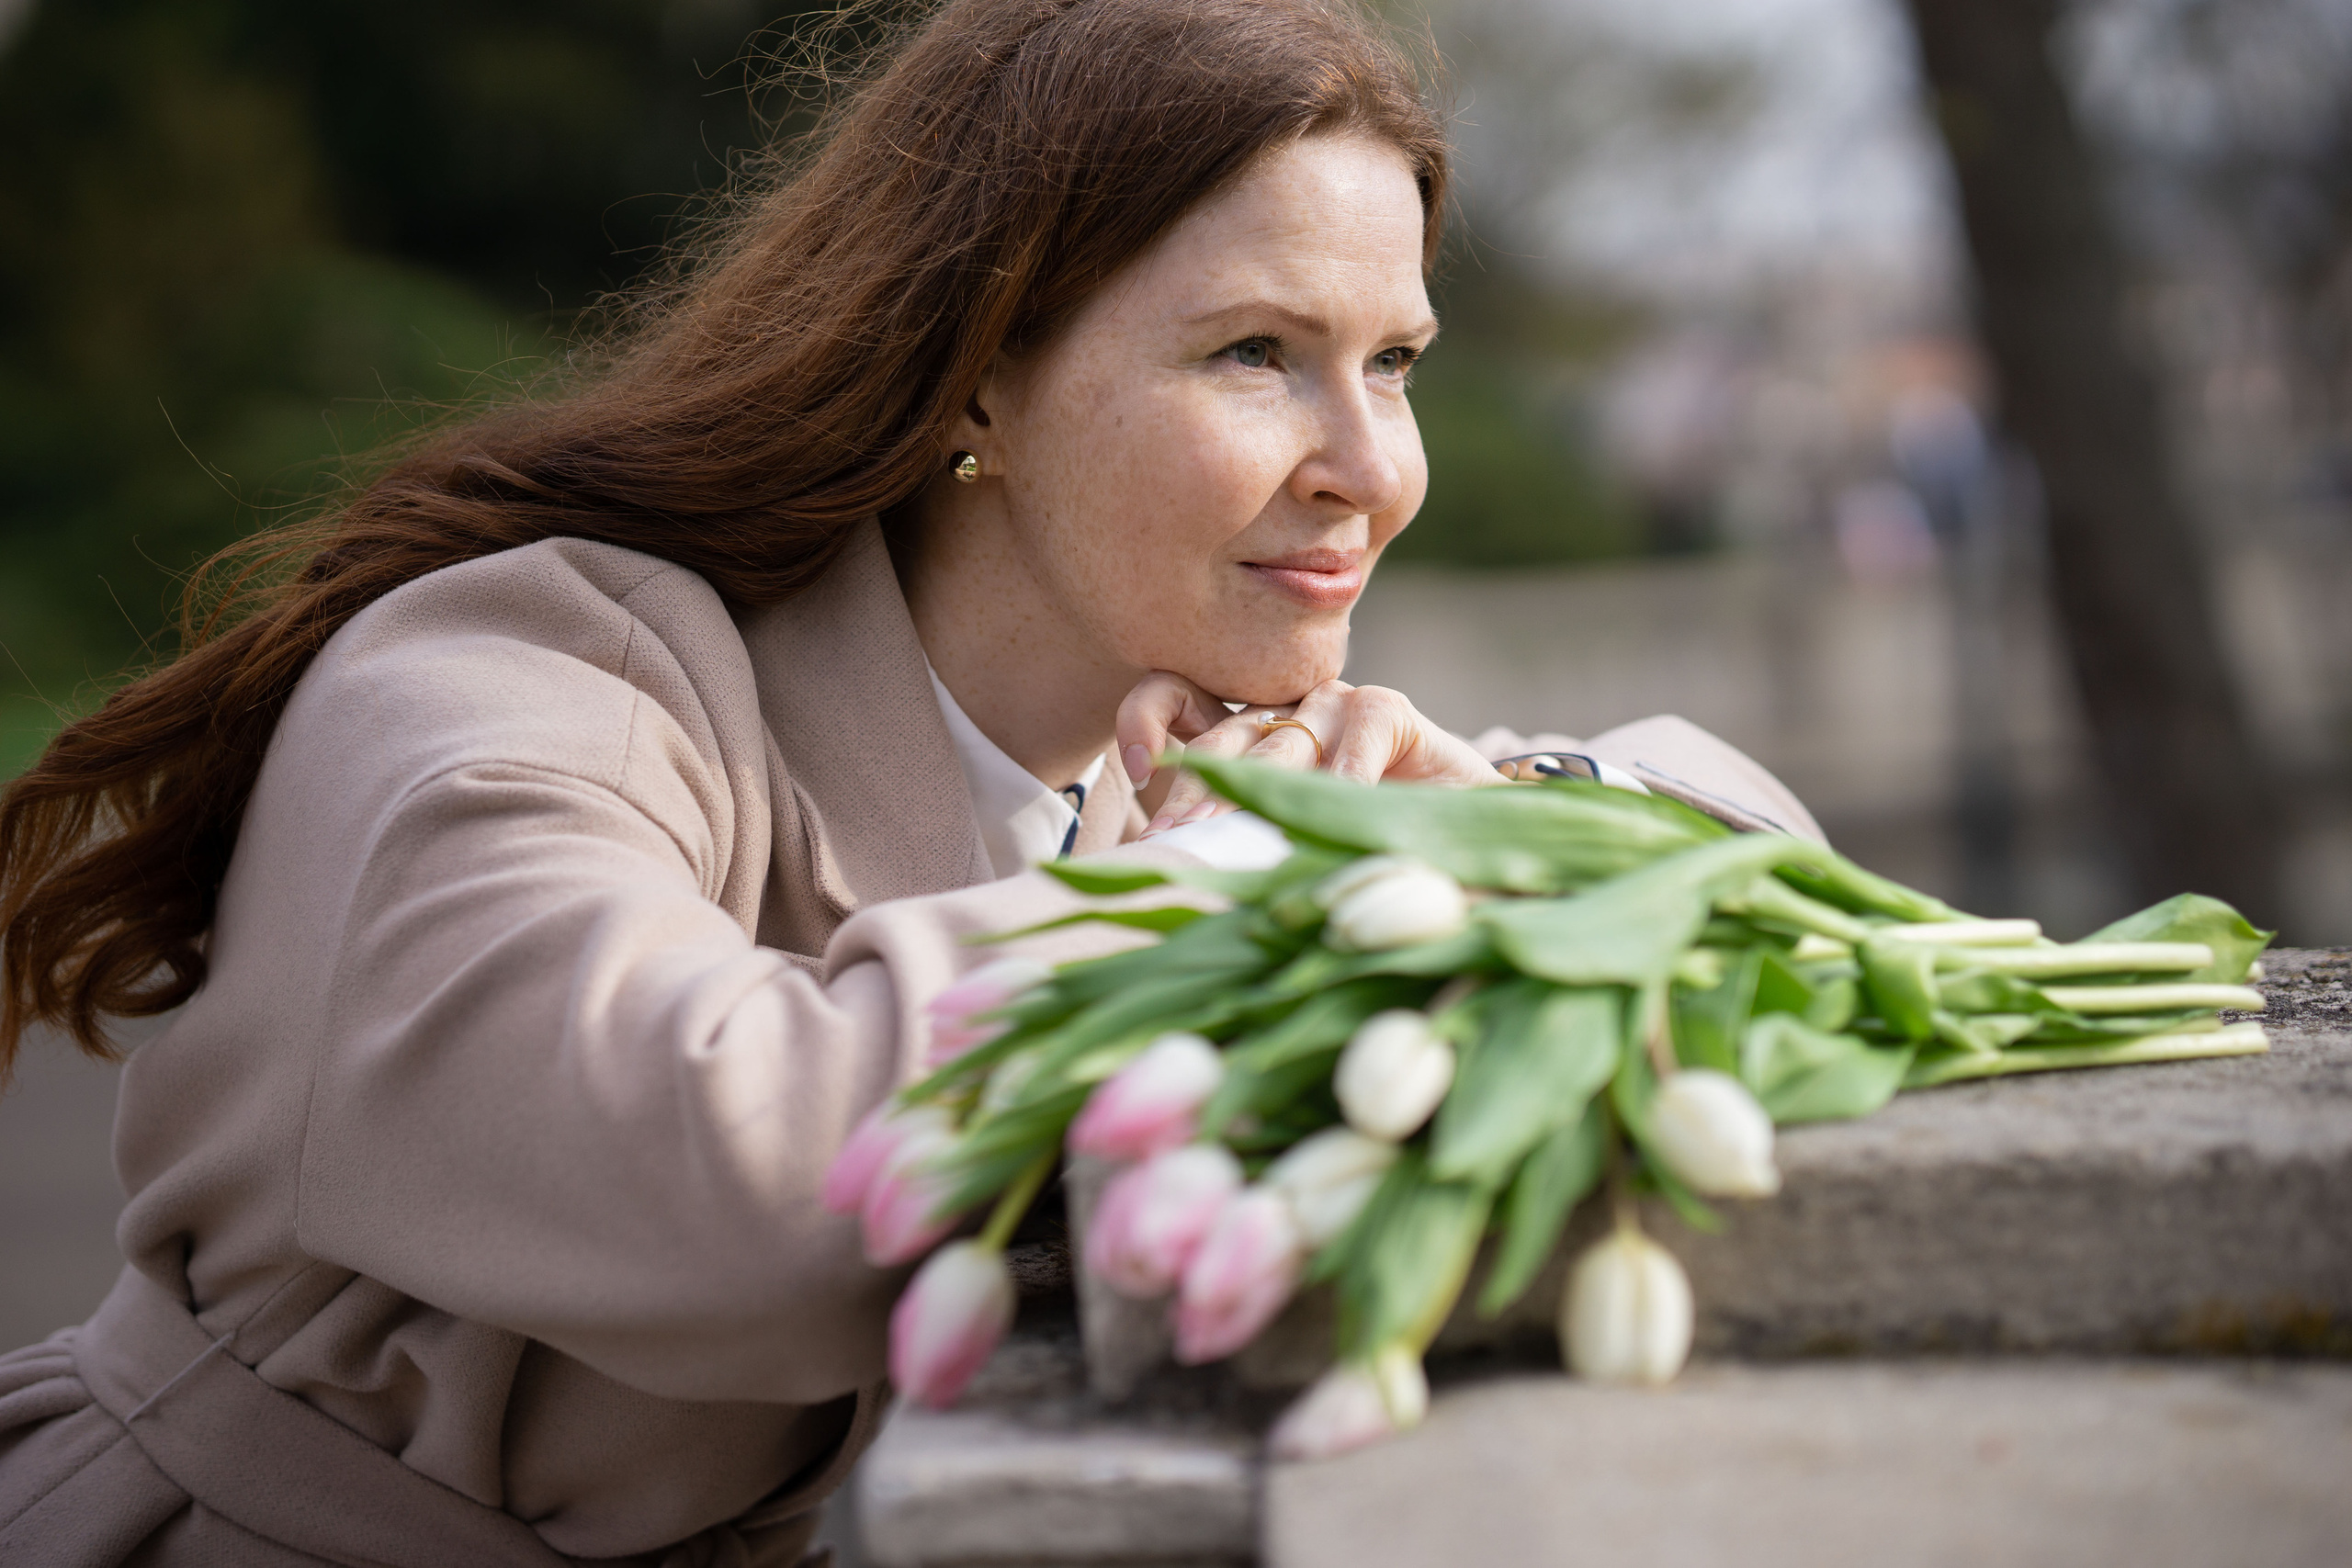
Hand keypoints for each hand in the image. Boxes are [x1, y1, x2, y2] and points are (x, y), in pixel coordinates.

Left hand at [1116, 673, 1500, 835]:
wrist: (1466, 842)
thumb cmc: (1368, 851)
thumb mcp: (1288, 853)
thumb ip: (1240, 851)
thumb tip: (1173, 881)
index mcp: (1243, 743)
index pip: (1173, 701)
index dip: (1145, 721)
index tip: (1134, 769)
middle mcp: (1280, 715)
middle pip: (1218, 738)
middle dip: (1192, 792)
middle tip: (1173, 839)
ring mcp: (1330, 707)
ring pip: (1280, 742)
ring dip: (1256, 792)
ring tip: (1230, 835)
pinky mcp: (1384, 710)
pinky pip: (1356, 738)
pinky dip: (1346, 781)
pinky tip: (1339, 820)